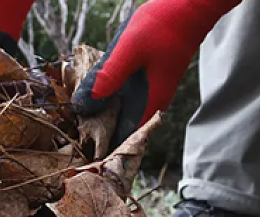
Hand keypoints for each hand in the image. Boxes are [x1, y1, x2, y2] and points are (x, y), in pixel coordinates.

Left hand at [72, 0, 241, 143]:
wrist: (187, 8)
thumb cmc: (161, 28)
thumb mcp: (129, 51)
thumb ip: (108, 77)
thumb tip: (86, 104)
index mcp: (151, 101)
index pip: (126, 137)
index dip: (106, 148)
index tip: (85, 157)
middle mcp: (151, 101)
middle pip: (122, 128)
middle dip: (99, 135)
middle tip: (72, 143)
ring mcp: (149, 90)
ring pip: (122, 113)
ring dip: (102, 118)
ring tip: (76, 126)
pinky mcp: (145, 79)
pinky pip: (123, 98)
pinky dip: (107, 101)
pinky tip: (90, 99)